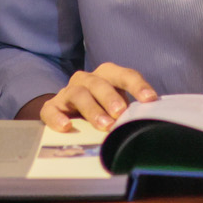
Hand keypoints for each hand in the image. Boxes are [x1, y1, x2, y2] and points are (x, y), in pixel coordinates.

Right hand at [26, 63, 157, 131]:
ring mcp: (68, 92)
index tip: (150, 99)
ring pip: (78, 94)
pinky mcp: (52, 107)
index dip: (138, 86)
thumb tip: (151, 122)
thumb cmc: (102, 110)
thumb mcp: (117, 107)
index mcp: (108, 76)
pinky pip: (51, 110)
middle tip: (121, 113)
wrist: (68, 114)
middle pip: (99, 83)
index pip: (125, 75)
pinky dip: (57, 118)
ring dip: (92, 109)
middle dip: (111, 97)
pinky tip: (66, 127)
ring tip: (104, 125)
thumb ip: (131, 111)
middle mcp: (87, 79)